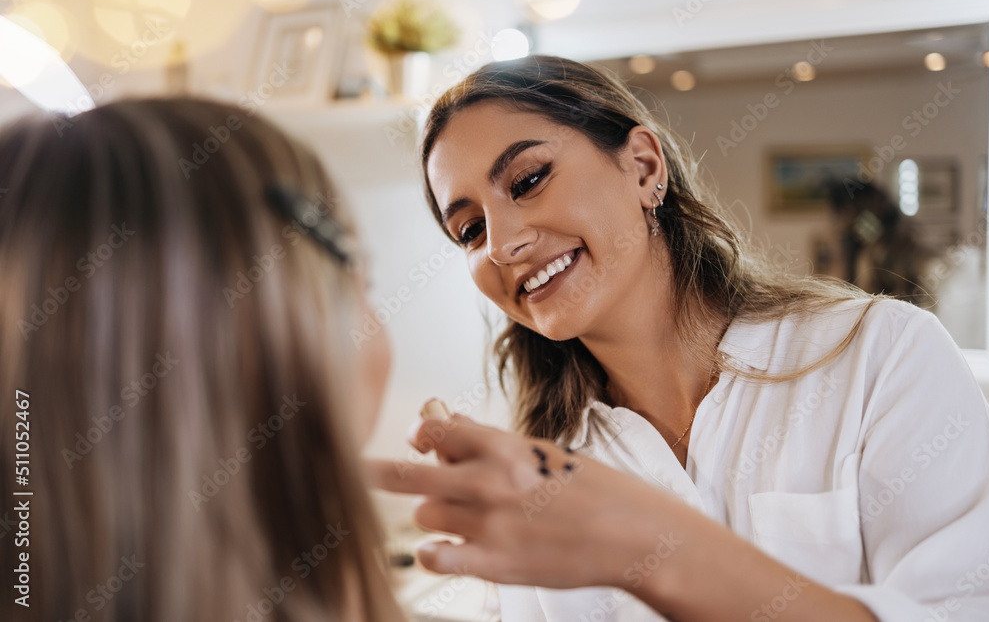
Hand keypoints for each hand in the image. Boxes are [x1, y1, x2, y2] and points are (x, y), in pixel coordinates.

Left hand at [366, 413, 694, 591]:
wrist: (633, 534)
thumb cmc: (594, 488)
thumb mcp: (545, 453)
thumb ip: (493, 444)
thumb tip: (450, 426)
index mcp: (506, 447)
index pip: (437, 430)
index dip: (421, 434)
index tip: (418, 439)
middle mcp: (490, 482)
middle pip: (410, 475)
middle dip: (378, 471)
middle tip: (355, 467)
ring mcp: (489, 525)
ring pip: (423, 515)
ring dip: (431, 514)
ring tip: (456, 516)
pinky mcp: (494, 564)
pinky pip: (436, 555)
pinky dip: (433, 551)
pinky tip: (444, 547)